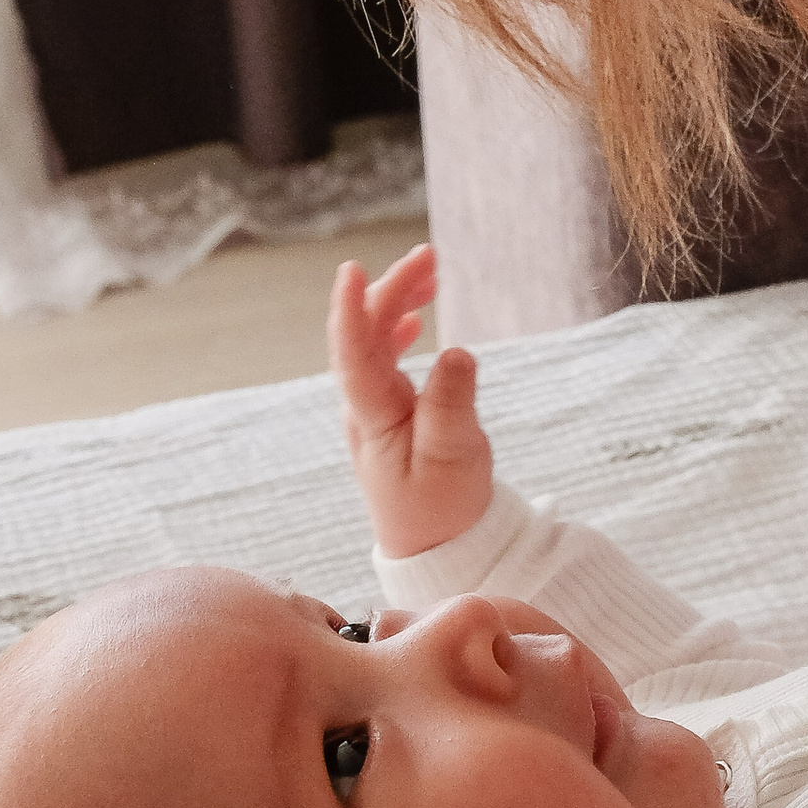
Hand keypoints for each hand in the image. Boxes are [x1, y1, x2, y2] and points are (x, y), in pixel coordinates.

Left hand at [328, 244, 494, 558]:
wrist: (436, 549)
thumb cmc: (444, 509)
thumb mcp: (455, 460)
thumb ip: (452, 406)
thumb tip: (455, 351)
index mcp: (375, 418)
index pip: (352, 353)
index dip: (352, 309)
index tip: (353, 270)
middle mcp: (365, 409)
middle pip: (364, 335)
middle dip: (390, 290)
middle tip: (430, 257)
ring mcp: (374, 411)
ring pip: (372, 344)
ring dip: (395, 304)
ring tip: (430, 273)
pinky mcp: (389, 417)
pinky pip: (382, 362)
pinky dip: (397, 332)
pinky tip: (416, 321)